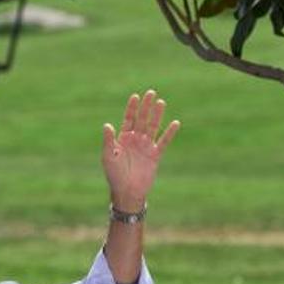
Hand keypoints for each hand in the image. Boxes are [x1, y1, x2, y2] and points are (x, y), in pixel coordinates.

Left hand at [101, 90, 179, 210]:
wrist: (127, 191)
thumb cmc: (114, 175)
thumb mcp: (109, 156)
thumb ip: (109, 141)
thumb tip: (107, 125)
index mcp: (123, 139)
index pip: (128, 119)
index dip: (132, 108)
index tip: (135, 96)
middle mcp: (135, 140)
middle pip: (142, 119)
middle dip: (146, 107)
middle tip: (151, 92)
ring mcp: (146, 146)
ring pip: (153, 127)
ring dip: (157, 115)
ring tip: (161, 102)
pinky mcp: (155, 155)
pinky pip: (164, 141)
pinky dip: (169, 133)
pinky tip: (175, 122)